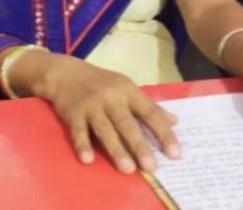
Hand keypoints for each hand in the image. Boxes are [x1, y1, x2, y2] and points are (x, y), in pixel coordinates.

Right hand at [12, 52, 179, 173]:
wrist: (67, 73)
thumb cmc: (102, 84)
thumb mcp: (127, 88)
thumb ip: (148, 106)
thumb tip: (174, 121)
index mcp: (128, 91)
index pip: (150, 113)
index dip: (163, 133)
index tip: (175, 153)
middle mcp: (111, 98)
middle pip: (127, 124)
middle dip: (140, 146)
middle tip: (151, 168)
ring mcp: (91, 106)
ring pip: (105, 130)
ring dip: (116, 149)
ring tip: (127, 169)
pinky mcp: (73, 114)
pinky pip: (78, 131)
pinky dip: (83, 145)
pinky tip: (88, 160)